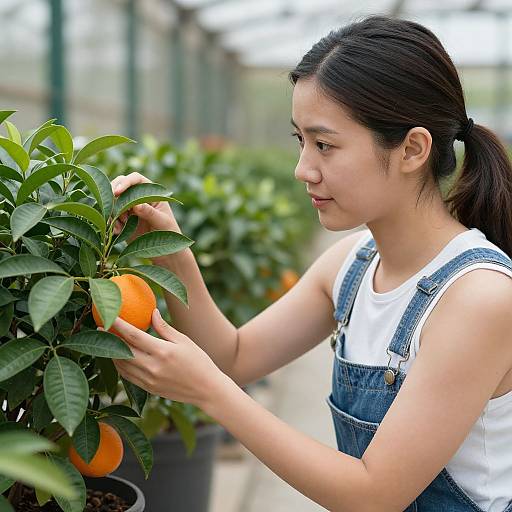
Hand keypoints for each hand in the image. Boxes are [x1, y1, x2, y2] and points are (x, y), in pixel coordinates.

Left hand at [103, 309, 228, 408]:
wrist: (207, 390)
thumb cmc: (199, 361)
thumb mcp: (184, 341)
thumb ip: (165, 328)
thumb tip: (151, 312)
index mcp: (163, 352)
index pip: (134, 336)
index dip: (118, 325)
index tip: (108, 316)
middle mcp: (153, 367)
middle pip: (123, 351)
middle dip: (109, 338)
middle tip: (101, 327)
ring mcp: (149, 380)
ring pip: (122, 365)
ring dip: (111, 353)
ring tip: (107, 341)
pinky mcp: (149, 389)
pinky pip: (128, 376)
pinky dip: (120, 365)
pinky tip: (118, 357)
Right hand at [110, 172, 181, 243]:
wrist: (165, 250)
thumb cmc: (170, 232)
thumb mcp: (162, 222)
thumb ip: (150, 213)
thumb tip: (136, 205)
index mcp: (151, 191)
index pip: (136, 178)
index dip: (125, 182)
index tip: (117, 192)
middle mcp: (139, 196)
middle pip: (119, 185)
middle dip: (114, 196)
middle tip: (114, 210)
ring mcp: (130, 207)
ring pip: (113, 200)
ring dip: (112, 211)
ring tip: (120, 226)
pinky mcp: (123, 219)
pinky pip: (111, 215)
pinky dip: (110, 222)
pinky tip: (116, 232)